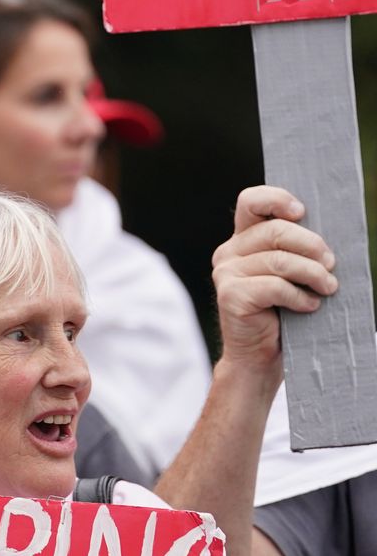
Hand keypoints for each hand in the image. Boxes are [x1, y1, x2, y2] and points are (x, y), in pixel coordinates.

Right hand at [211, 187, 335, 372]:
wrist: (258, 356)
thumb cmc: (280, 312)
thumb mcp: (288, 272)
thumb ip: (292, 249)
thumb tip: (324, 236)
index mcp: (242, 240)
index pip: (251, 202)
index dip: (277, 199)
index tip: (302, 213)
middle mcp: (228, 253)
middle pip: (275, 230)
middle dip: (311, 245)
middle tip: (331, 264)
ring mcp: (225, 274)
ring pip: (279, 260)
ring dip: (313, 274)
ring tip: (328, 288)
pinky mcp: (230, 296)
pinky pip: (275, 287)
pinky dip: (300, 297)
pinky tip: (309, 306)